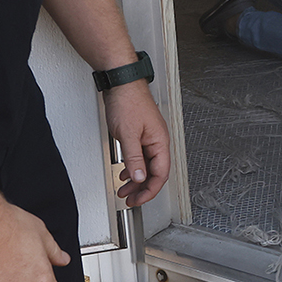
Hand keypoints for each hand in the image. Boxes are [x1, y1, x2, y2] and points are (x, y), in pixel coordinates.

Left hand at [105, 81, 171, 206]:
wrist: (121, 82)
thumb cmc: (127, 101)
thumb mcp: (128, 134)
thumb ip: (134, 158)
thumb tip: (139, 177)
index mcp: (159, 142)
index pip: (160, 174)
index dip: (150, 190)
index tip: (138, 200)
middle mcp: (157, 141)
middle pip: (154, 172)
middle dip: (142, 188)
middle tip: (130, 199)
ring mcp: (149, 137)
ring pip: (146, 166)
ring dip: (136, 180)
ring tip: (124, 189)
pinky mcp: (141, 133)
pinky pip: (140, 157)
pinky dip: (133, 167)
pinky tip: (125, 172)